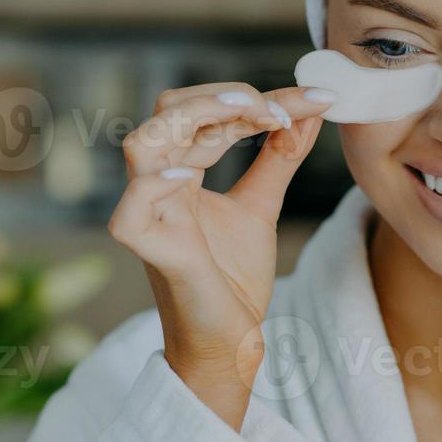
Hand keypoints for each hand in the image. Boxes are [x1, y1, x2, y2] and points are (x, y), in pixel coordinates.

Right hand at [108, 82, 329, 427]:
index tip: (310, 100)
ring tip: (250, 115)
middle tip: (281, 108)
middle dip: (224, 97)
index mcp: (178, 172)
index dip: (252, 98)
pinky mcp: (152, 253)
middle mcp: (158, 186)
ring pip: (142, 145)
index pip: (202, 112)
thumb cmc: (233, 279)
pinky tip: (191, 170)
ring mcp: (150, 217)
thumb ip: (279, 158)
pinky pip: (131, 213)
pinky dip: (154, 185)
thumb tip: (308, 111)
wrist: (230, 344)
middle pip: (168, 112)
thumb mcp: (261, 206)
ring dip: (196, 118)